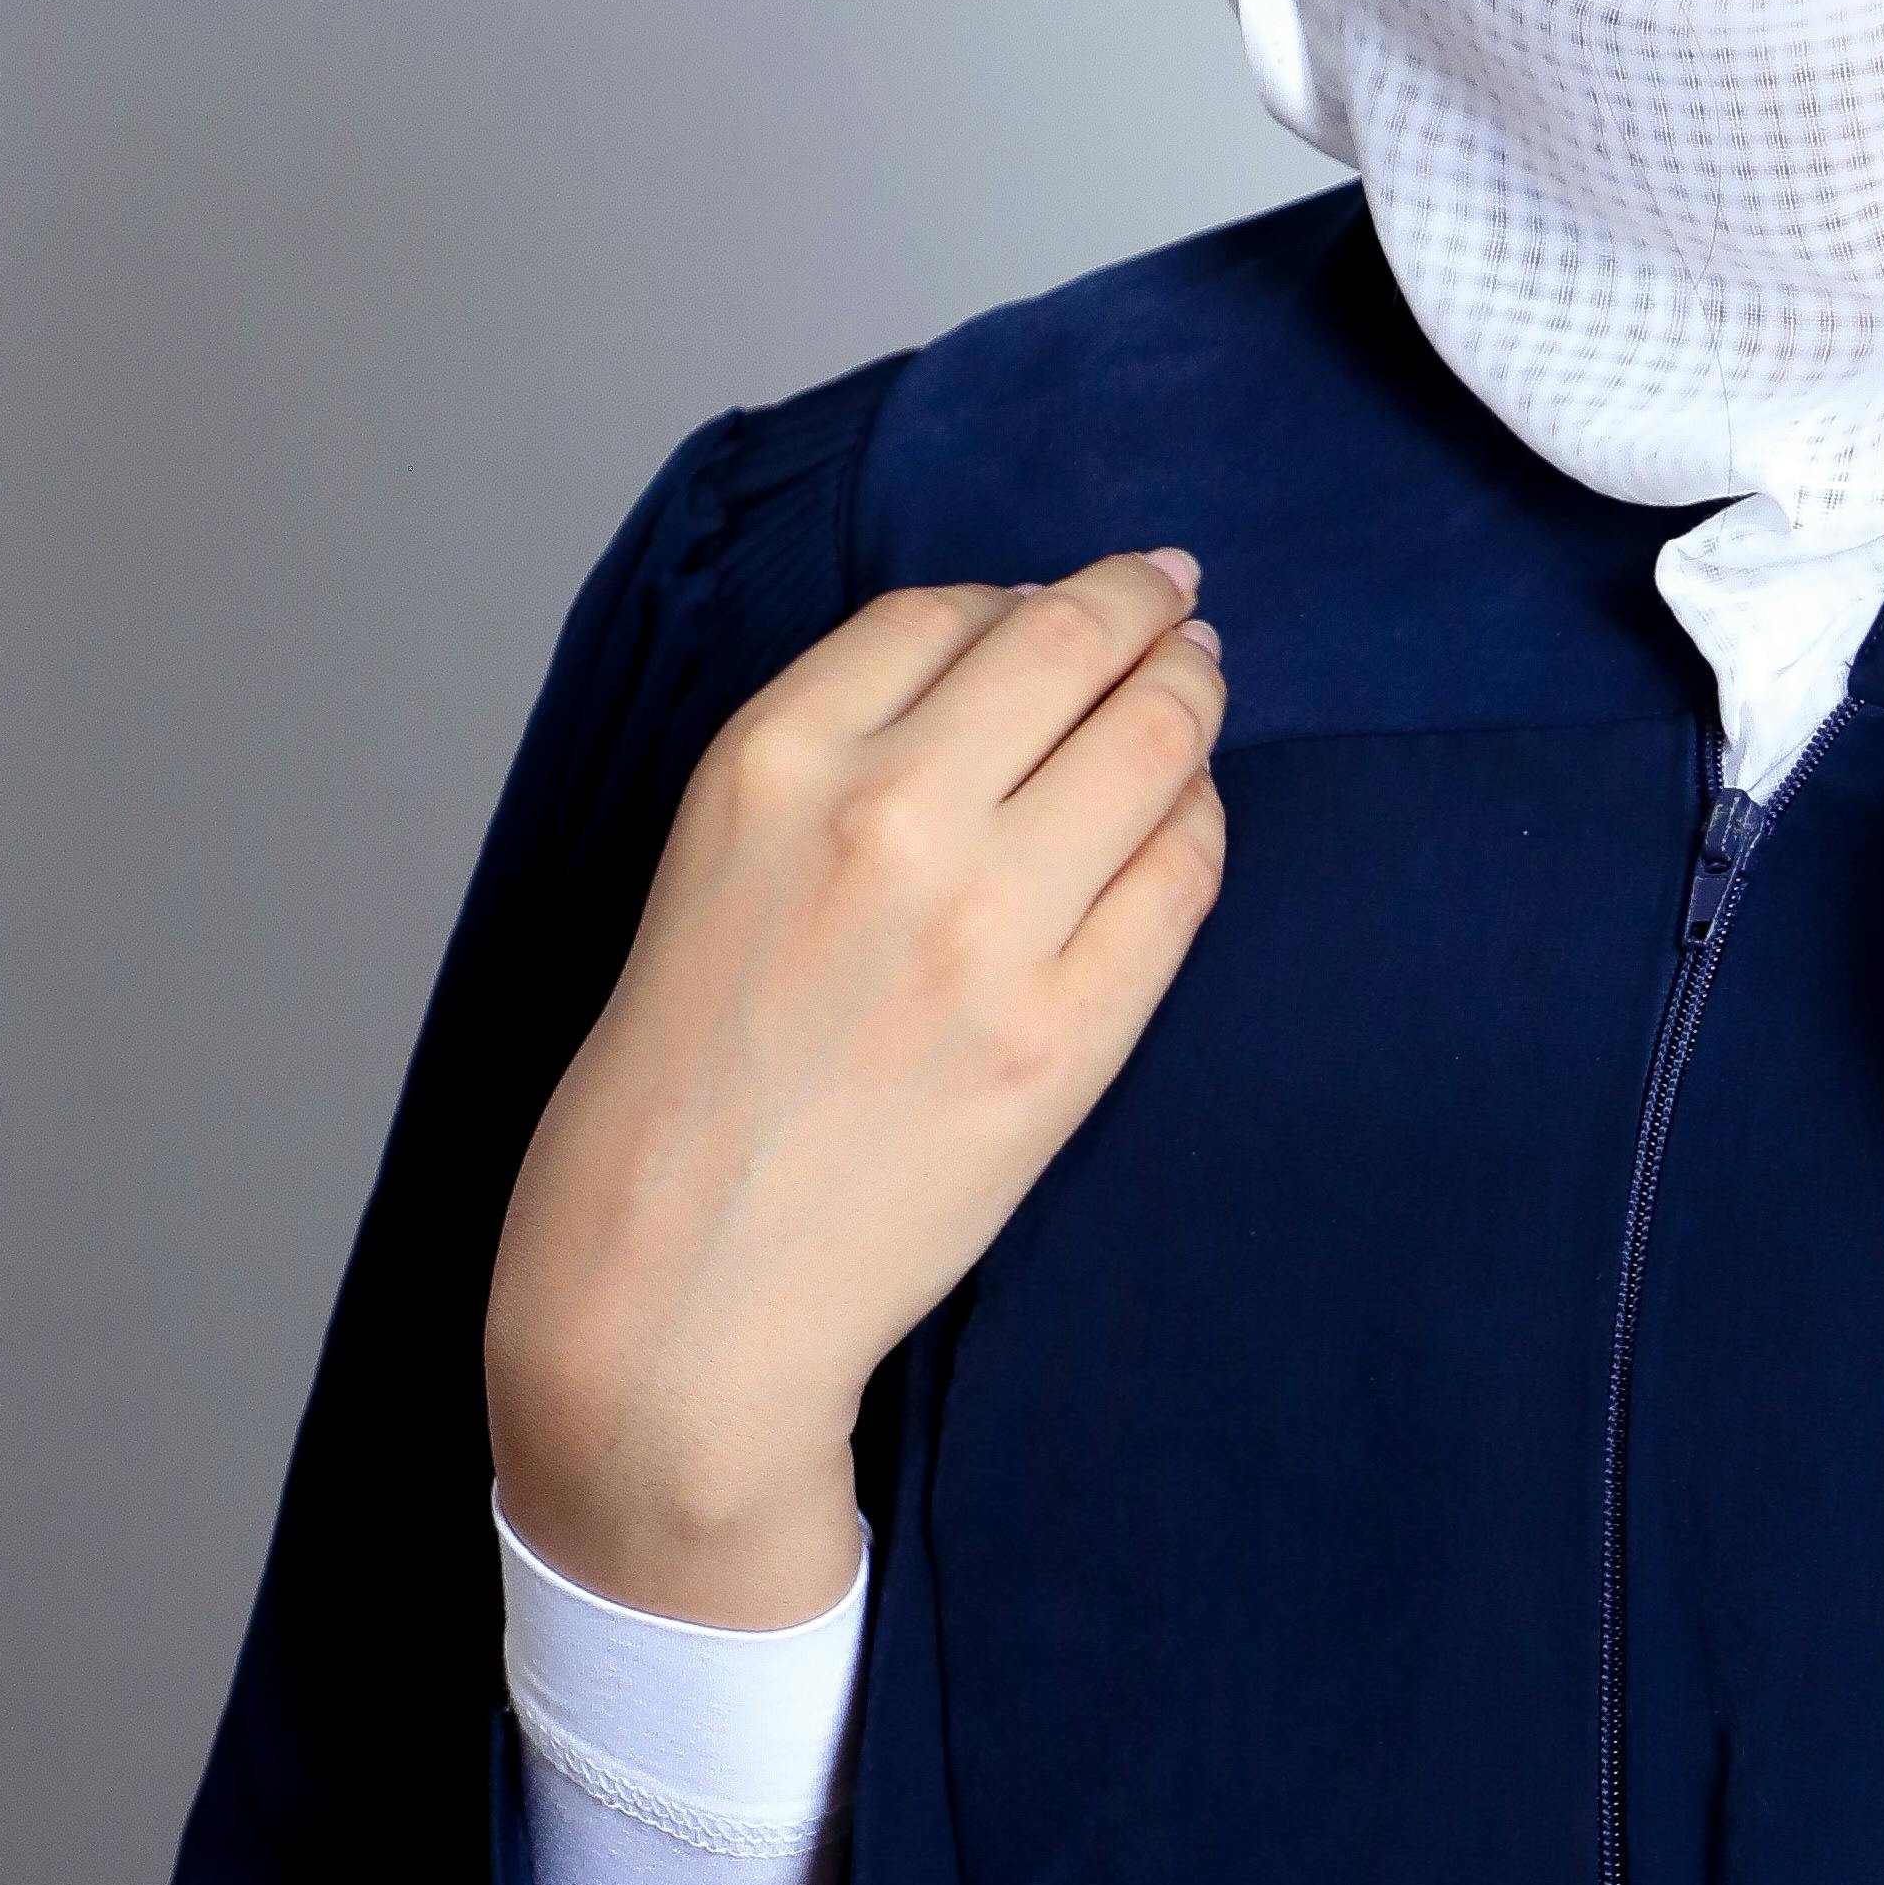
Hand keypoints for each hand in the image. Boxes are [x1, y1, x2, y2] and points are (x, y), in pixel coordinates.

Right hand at [485, 551, 1228, 1622]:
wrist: (682, 1289)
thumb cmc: (684, 1086)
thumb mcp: (715, 863)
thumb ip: (836, 758)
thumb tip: (1000, 667)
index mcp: (771, 760)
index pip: (943, 610)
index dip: (1023, 595)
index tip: (1067, 600)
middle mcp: (885, 814)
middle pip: (1070, 643)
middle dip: (1143, 606)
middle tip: (1179, 603)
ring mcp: (989, 925)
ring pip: (1153, 739)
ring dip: (1192, 694)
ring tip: (1201, 683)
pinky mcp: (1067, 1033)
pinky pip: (1183, 875)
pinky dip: (1200, 825)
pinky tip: (1186, 819)